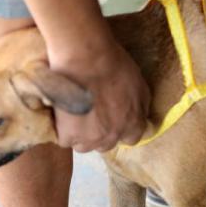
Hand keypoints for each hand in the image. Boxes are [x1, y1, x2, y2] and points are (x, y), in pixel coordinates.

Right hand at [49, 29, 149, 152]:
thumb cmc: (115, 66)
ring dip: (80, 135)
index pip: (131, 138)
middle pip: (106, 144)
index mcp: (134, 125)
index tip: (112, 119)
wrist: (87, 60)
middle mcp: (114, 136)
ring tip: (74, 116)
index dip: (120, 129)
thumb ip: (142, 105)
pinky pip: (65, 139)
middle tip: (90, 115)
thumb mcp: (140, 84)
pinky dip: (63, 129)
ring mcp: (91, 139)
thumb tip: (143, 117)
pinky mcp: (69, 136)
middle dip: (100, 133)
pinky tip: (62, 114)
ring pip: (84, 146)